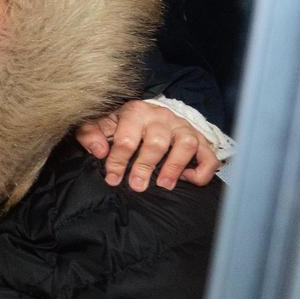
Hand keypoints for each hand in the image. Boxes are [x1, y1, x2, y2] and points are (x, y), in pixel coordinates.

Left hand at [74, 99, 219, 190]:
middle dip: (145, 166)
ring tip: (164, 185)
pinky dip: (203, 169)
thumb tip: (99, 151)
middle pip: (156, 142)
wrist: (147, 113)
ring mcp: (182, 127)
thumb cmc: (122, 123)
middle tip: (137, 186)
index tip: (113, 178)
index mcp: (135, 112)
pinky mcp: (199, 138)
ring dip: (175, 166)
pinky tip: (188, 179)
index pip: (126, 138)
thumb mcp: (101, 124)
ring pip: (186, 144)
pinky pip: (208, 155)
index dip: (118, 161)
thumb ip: (91, 134)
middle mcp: (161, 117)